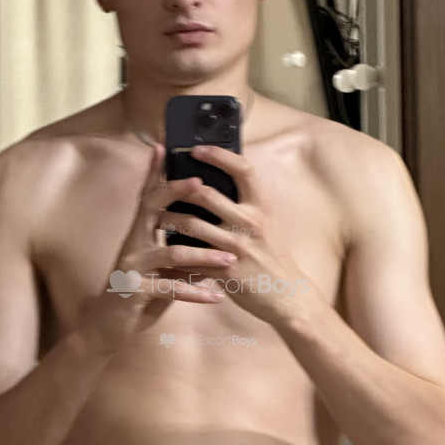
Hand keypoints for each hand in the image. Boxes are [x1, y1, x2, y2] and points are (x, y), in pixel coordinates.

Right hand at [80, 144, 236, 352]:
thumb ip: (174, 249)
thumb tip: (204, 232)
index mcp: (138, 236)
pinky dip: (196, 293)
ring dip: (204, 255)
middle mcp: (132, 246)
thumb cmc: (138, 295)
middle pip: (152, 211)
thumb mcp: (157, 269)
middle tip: (203, 185)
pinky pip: (169, 289)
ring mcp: (131, 268)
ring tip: (230, 257)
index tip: (165, 149)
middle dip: (177, 194)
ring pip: (170, 253)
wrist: (106, 329)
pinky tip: (217, 297)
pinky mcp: (134, 292)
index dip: (155, 174)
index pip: (147, 198)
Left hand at [158, 144, 314, 324]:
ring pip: (191, 224)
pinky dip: (177, 252)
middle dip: (178, 190)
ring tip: (157, 217)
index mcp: (262, 206)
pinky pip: (192, 256)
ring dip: (169, 219)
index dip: (218, 154)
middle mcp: (250, 221)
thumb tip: (216, 185)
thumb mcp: (266, 224)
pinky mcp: (225, 268)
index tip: (196, 149)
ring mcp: (237, 245)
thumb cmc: (272, 256)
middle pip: (206, 194)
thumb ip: (245, 206)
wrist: (287, 295)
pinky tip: (167, 250)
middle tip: (162, 189)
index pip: (242, 168)